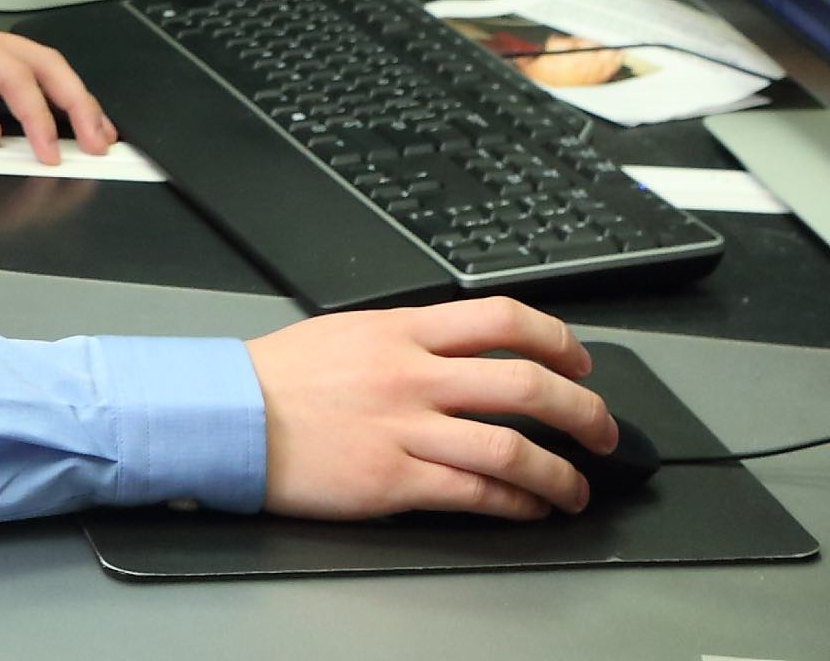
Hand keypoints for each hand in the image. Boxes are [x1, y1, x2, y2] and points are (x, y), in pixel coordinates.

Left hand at [0, 11, 114, 162]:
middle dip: (78, 102)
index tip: (50, 152)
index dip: (38, 115)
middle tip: (99, 143)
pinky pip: (31, 78)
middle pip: (45, 64)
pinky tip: (72, 122)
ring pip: (45, 68)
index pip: (13, 76)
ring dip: (76, 100)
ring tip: (100, 136)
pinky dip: (58, 99)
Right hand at [246, 297, 614, 518]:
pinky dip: (515, 504)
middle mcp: (412, 375)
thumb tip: (462, 353)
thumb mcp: (348, 332)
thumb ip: (407, 339)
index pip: (502, 320)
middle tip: (602, 430)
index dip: (557, 341)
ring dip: (560, 473)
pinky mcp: (394, 480)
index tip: (578, 362)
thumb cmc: (278, 379)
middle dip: (583, 411)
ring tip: (576, 488)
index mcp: (402, 331)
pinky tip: (529, 508)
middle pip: (526, 385)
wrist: (227, 418)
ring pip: (512, 447)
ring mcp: (406, 429)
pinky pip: (475, 493)